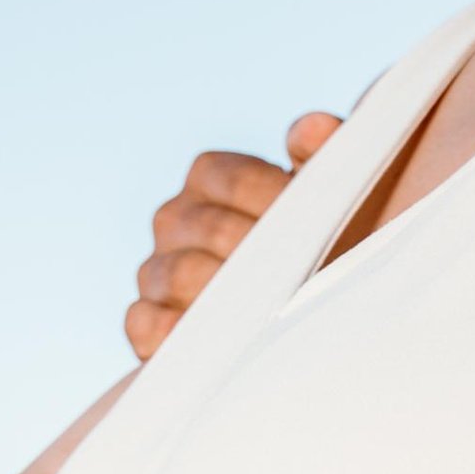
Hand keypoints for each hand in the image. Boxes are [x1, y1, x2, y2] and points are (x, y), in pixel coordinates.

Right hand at [124, 113, 340, 360]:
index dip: (275, 200)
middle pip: (210, 229)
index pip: (230, 178)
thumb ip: (324, 158)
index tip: (316, 224)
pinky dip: (178, 335)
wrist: (303, 314)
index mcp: (210, 179)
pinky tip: (219, 343)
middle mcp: (174, 219)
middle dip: (263, 255)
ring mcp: (155, 272)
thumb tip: (312, 130)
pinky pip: (147, 326)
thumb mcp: (328, 200)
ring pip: (180, 276)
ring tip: (273, 312)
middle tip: (305, 277)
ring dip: (231, 298)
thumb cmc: (321, 247)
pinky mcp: (146, 325)